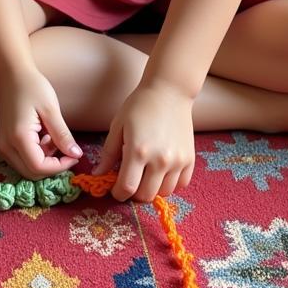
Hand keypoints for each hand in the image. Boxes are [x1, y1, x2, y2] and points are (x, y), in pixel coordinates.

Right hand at [0, 68, 82, 179]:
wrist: (10, 74)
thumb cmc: (31, 86)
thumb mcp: (51, 109)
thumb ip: (62, 135)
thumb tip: (76, 155)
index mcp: (18, 137)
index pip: (39, 167)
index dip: (60, 167)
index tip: (74, 156)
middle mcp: (5, 146)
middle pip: (32, 173)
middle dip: (52, 167)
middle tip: (66, 149)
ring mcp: (2, 145)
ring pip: (26, 169)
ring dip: (44, 161)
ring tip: (53, 138)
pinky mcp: (3, 143)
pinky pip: (21, 160)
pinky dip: (36, 156)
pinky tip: (43, 138)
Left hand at [94, 81, 195, 201]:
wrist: (169, 91)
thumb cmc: (139, 105)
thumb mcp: (118, 126)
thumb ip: (108, 153)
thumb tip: (97, 175)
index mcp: (138, 151)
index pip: (127, 187)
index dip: (118, 193)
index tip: (114, 189)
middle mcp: (160, 160)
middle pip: (146, 195)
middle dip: (134, 193)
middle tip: (129, 181)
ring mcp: (178, 161)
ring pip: (164, 193)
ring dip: (152, 189)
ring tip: (145, 174)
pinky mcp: (190, 160)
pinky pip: (181, 185)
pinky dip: (170, 184)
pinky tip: (161, 172)